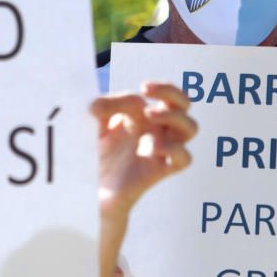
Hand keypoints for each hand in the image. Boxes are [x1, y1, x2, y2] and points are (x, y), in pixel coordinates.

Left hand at [91, 81, 195, 220]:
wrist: (86, 189)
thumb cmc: (90, 154)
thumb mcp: (92, 124)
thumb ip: (105, 106)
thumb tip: (119, 101)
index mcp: (142, 116)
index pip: (166, 94)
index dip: (161, 87)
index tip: (144, 87)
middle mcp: (155, 130)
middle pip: (184, 105)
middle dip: (174, 94)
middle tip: (149, 96)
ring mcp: (159, 150)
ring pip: (190, 128)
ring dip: (175, 117)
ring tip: (150, 116)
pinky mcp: (158, 171)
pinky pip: (184, 158)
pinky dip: (175, 148)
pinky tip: (154, 147)